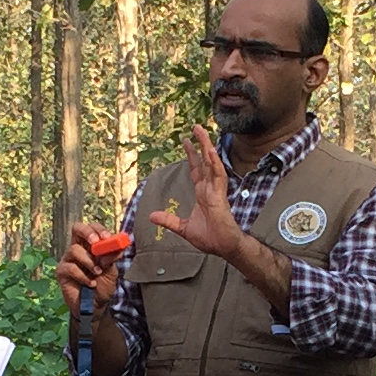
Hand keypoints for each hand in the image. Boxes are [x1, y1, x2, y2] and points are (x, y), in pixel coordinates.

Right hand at [56, 221, 124, 305]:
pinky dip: (83, 276)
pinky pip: (70, 268)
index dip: (98, 229)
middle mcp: (77, 249)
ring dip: (89, 262)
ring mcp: (68, 260)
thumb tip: (116, 246)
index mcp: (90, 246)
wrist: (95, 306)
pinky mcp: (61, 272)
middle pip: (77, 229)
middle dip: (87, 233)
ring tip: (97, 273)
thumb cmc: (103, 286)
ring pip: (74, 250)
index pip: (91, 228)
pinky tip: (90, 283)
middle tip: (96, 242)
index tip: (107, 237)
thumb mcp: (111, 271)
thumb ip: (112, 258)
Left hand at [147, 129, 248, 260]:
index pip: (197, 170)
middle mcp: (210, 189)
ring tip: (202, 131)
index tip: (186, 142)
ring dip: (207, 147)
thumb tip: (152, 215)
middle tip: (195, 128)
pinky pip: (218, 176)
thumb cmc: (209, 238)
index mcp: (203, 194)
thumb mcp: (183, 228)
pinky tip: (210, 151)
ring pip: (212, 163)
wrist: (223, 247)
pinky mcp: (220, 196)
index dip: (192, 156)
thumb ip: (169, 221)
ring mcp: (216, 191)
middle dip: (200, 144)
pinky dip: (215, 163)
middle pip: (205, 162)